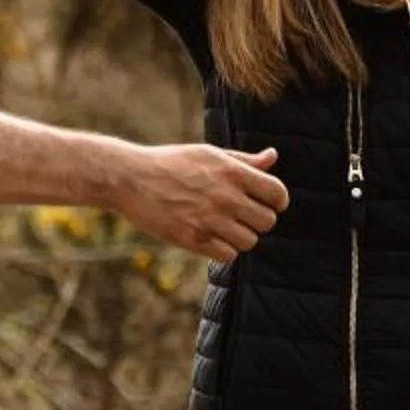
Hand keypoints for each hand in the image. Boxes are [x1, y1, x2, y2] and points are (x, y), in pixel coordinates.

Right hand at [107, 143, 287, 262]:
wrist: (131, 178)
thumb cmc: (172, 163)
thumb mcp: (209, 154)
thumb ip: (244, 161)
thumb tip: (272, 157)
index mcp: (231, 171)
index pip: (277, 193)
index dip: (277, 201)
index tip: (268, 203)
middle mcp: (224, 195)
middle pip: (267, 221)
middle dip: (258, 221)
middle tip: (242, 217)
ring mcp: (208, 218)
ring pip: (249, 241)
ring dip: (240, 237)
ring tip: (225, 228)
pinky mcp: (192, 239)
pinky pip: (228, 255)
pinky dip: (224, 250)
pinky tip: (212, 238)